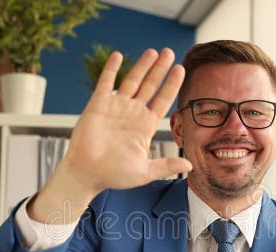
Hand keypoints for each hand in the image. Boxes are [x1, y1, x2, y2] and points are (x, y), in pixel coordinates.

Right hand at [28, 48, 191, 223]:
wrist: (86, 173)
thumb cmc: (113, 175)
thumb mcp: (144, 172)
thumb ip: (166, 166)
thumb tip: (190, 166)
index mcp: (145, 126)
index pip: (163, 100)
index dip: (172, 85)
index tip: (181, 69)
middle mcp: (132, 113)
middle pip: (150, 85)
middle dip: (160, 69)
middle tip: (169, 52)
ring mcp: (116, 107)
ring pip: (132, 80)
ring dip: (141, 65)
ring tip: (152, 51)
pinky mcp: (98, 105)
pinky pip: (106, 83)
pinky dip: (111, 69)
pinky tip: (118, 56)